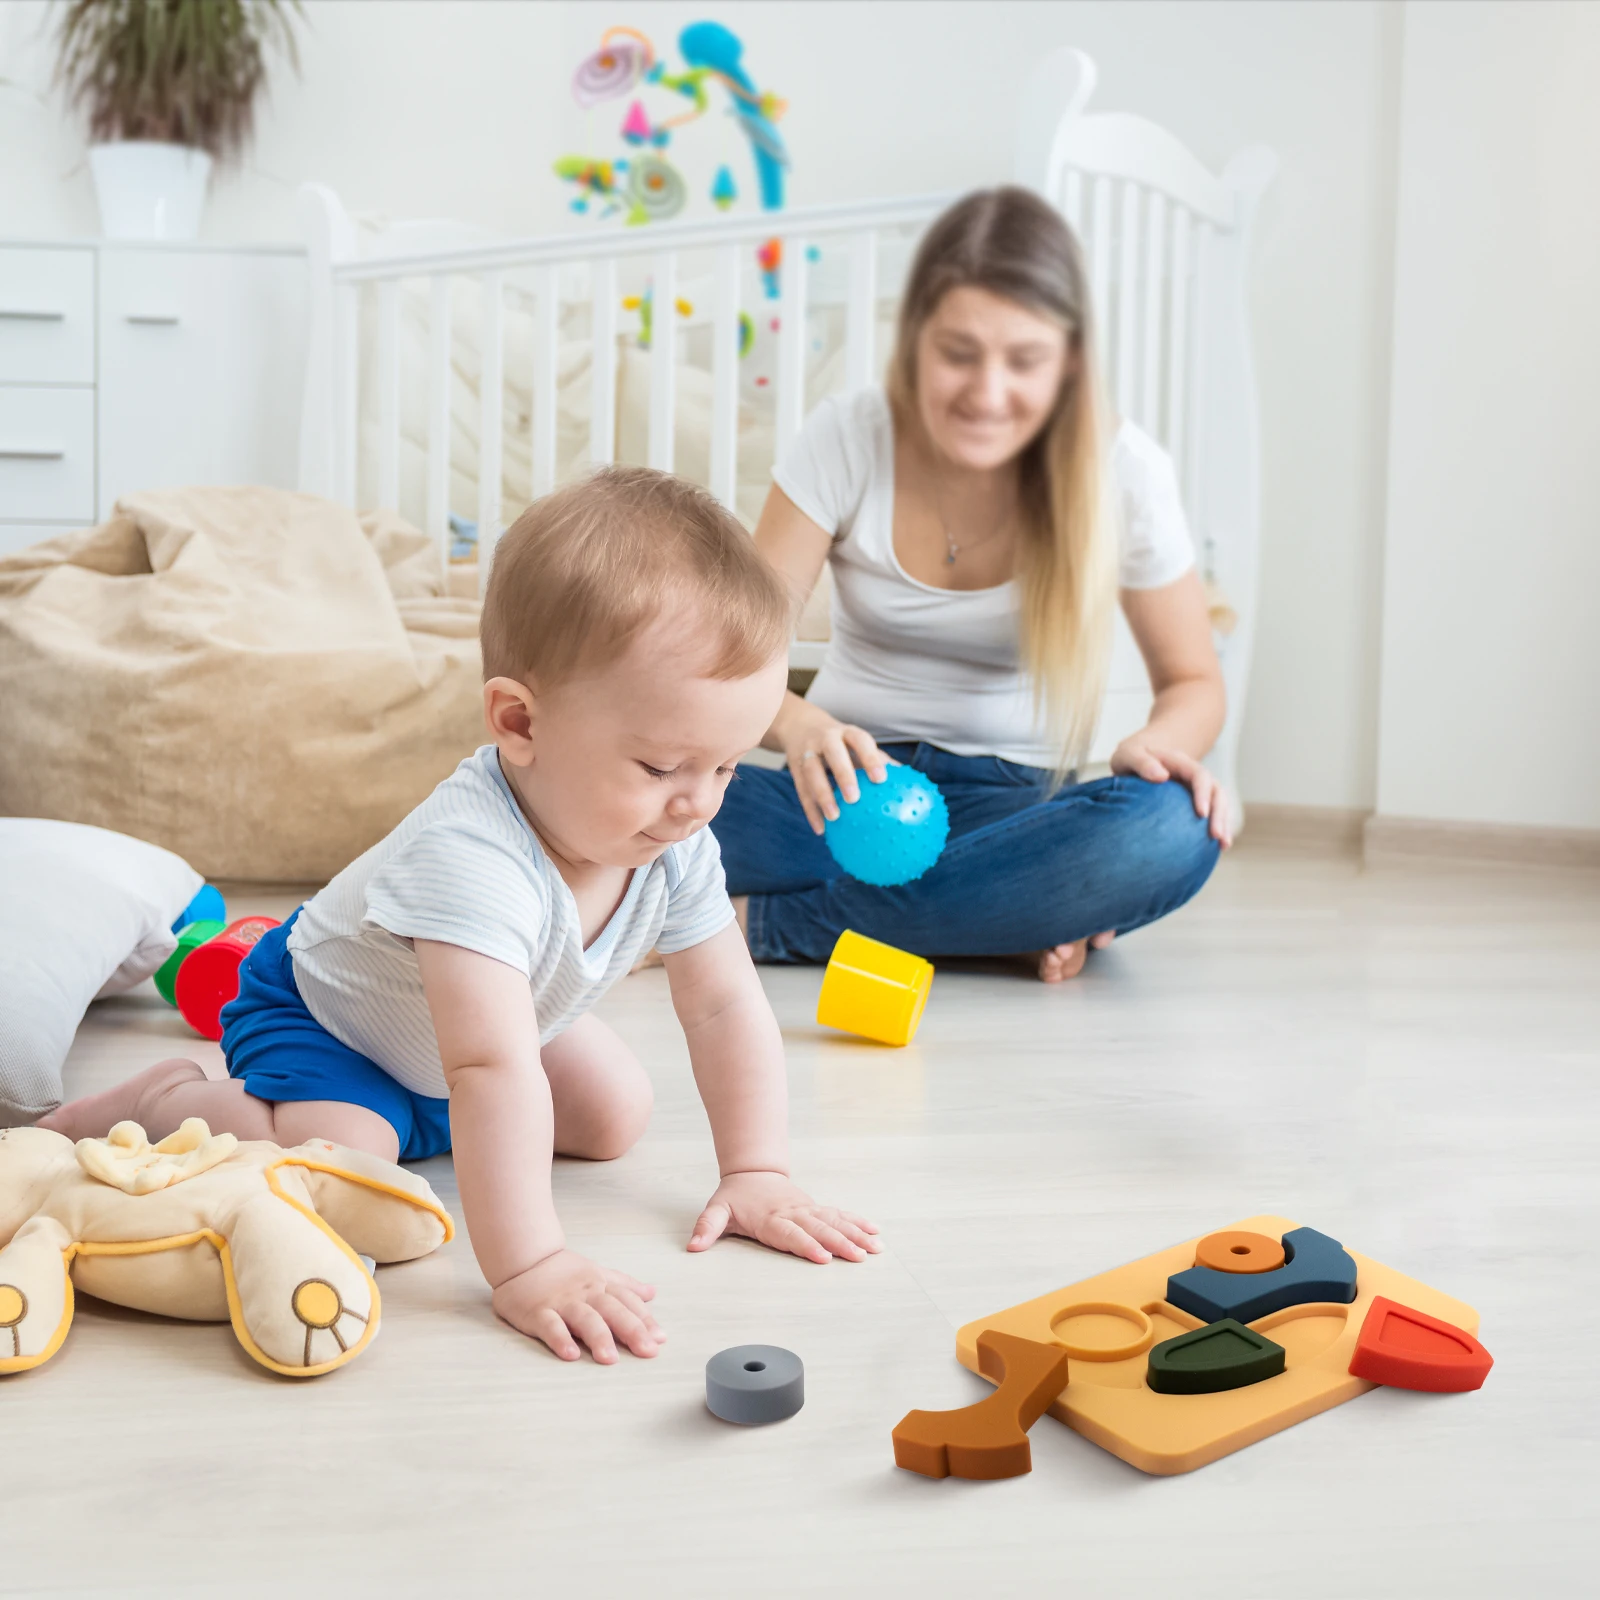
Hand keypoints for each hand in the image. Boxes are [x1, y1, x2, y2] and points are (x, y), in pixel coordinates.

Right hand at [492, 1249, 664, 1363]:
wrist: (524, 1257)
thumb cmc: (563, 1271)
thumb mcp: (598, 1273)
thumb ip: (624, 1285)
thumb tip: (652, 1293)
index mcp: (600, 1285)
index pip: (627, 1302)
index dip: (645, 1319)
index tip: (660, 1338)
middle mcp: (585, 1294)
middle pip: (612, 1310)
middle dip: (632, 1330)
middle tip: (648, 1351)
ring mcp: (561, 1302)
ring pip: (584, 1319)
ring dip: (599, 1337)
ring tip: (610, 1359)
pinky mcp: (537, 1312)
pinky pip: (550, 1326)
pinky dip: (560, 1340)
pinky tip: (570, 1354)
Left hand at [688, 1171, 880, 1263]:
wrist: (752, 1170)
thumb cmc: (735, 1196)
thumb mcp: (717, 1210)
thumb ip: (707, 1228)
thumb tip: (693, 1246)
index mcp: (771, 1218)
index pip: (790, 1234)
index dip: (807, 1245)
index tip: (823, 1257)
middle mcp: (793, 1213)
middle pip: (819, 1229)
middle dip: (840, 1243)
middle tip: (859, 1257)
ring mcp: (807, 1209)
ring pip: (834, 1221)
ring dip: (855, 1234)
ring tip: (875, 1247)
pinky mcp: (815, 1208)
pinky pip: (839, 1214)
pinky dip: (857, 1222)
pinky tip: (874, 1231)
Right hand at [776, 700, 888, 834]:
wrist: (800, 726)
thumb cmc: (842, 741)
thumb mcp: (858, 744)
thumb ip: (880, 760)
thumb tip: (911, 783)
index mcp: (846, 733)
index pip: (860, 741)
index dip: (870, 759)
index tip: (882, 779)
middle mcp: (825, 739)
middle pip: (833, 754)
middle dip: (843, 775)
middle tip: (854, 799)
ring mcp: (807, 752)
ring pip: (812, 773)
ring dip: (822, 795)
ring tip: (834, 817)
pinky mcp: (794, 767)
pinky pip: (801, 790)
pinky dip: (810, 810)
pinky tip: (821, 830)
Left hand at [1110, 734, 1232, 846]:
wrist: (1136, 758)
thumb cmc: (1131, 758)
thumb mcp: (1129, 756)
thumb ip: (1142, 763)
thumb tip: (1161, 776)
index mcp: (1180, 762)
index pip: (1199, 775)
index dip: (1203, 793)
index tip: (1201, 813)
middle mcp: (1193, 774)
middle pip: (1215, 791)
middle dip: (1219, 813)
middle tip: (1216, 835)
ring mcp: (1197, 788)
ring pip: (1218, 803)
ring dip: (1223, 823)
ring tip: (1223, 845)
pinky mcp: (1195, 800)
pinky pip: (1211, 814)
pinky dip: (1217, 827)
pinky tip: (1216, 848)